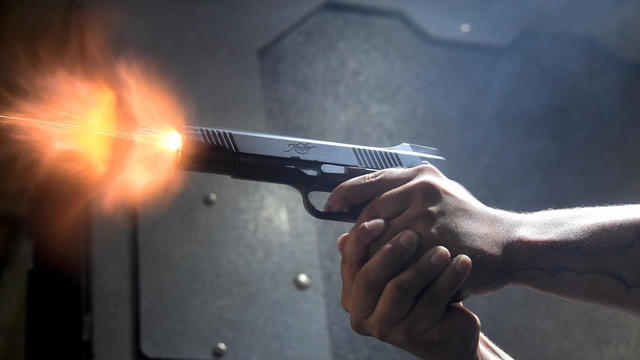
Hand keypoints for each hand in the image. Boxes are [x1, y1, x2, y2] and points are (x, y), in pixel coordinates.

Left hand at [327, 165, 517, 297]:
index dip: (344, 194)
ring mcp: (428, 218)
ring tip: (369, 266)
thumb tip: (358, 212)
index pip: (370, 181)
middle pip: (370, 216)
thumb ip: (400, 198)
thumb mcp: (437, 195)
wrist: (506, 243)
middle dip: (359, 237)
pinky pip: (399, 262)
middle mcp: (423, 190)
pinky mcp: (435, 245)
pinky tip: (389, 277)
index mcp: (420, 175)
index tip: (331, 206)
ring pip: (381, 242)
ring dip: (372, 258)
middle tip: (352, 250)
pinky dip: (390, 272)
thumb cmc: (466, 220)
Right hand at [338, 220, 480, 358]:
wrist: (450, 326)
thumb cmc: (421, 286)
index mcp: (352, 294)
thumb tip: (351, 210)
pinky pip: (430, 302)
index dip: (362, 239)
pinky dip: (447, 279)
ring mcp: (386, 328)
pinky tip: (462, 262)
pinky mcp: (414, 336)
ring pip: (399, 289)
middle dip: (391, 252)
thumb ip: (376, 241)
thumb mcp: (398, 263)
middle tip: (413, 232)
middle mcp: (362, 315)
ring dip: (423, 265)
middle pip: (369, 277)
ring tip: (444, 249)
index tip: (382, 219)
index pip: (350, 261)